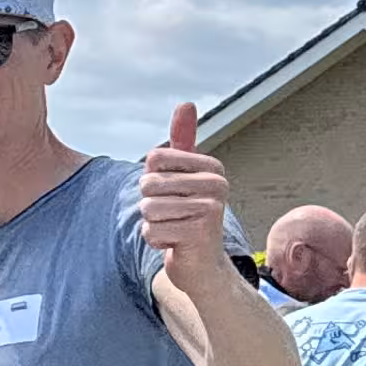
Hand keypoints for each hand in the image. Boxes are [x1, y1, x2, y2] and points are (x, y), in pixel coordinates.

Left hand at [140, 104, 235, 270]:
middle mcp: (217, 185)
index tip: (172, 193)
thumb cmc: (187, 214)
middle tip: (172, 215)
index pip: (153, 159)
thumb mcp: (184, 175)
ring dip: (151, 223)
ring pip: (147, 209)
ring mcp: (210, 211)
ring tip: (173, 228)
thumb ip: (183, 141)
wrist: (202, 263)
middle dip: (149, 204)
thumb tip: (187, 102)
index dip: (151, 179)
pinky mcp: (198, 236)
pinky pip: (150, 231)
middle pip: (148, 184)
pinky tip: (174, 243)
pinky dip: (155, 240)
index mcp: (212, 167)